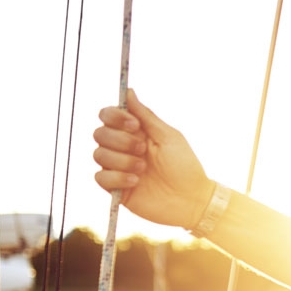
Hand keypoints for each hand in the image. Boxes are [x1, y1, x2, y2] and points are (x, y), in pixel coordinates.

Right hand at [93, 90, 212, 228]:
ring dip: (123, 160)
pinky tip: (136, 182)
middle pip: (99, 133)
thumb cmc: (185, 166)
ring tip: (144, 169)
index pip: (108, 115)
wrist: (191, 199)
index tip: (134, 125)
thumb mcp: (168, 136)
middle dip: (121, 141)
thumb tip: (129, 91)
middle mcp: (123, 147)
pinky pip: (100, 177)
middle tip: (143, 150)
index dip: (115, 117)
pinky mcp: (116, 187)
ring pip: (99, 155)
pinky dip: (117, 177)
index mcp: (135, 132)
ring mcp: (118, 167)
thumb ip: (146, 115)